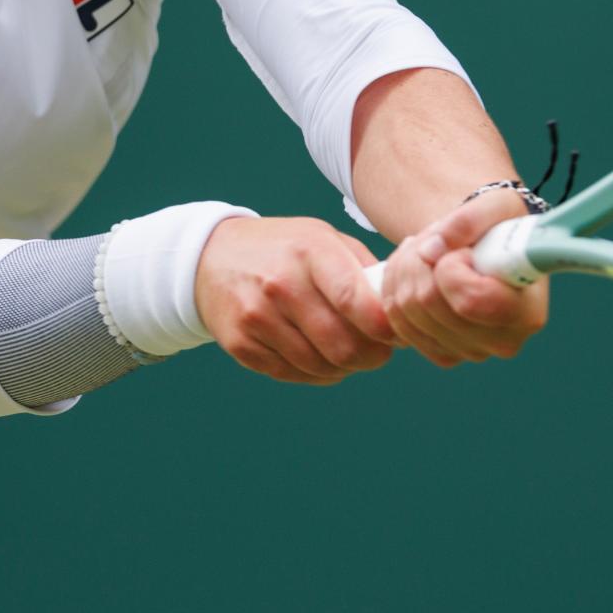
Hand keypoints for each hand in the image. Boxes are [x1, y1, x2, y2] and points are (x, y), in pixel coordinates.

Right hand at [194, 216, 398, 385]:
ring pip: (320, 367)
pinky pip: (293, 375)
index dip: (382, 327)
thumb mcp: (321, 237)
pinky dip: (315, 373)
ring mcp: (257, 316)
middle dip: (372, 357)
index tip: (396, 336)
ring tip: (349, 353)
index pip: (353, 300)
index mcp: (309, 251)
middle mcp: (280, 284)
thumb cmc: (282, 248)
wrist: (211, 257)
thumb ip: (361, 267)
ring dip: (345, 368)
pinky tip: (319, 356)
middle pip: (342, 345)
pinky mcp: (241, 344)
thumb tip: (401, 304)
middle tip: (379, 353)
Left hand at [377, 189, 547, 367]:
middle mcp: (502, 343)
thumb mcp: (498, 204)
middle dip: (421, 258)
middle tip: (437, 239)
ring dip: (404, 267)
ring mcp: (469, 352)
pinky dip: (394, 286)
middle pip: (429, 303)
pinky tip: (414, 267)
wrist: (489, 247)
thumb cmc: (500, 225)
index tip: (462, 249)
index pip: (470, 301)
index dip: (450, 267)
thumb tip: (433, 249)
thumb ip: (471, 218)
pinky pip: (395, 321)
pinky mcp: (441, 353)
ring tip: (426, 248)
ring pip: (405, 310)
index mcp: (527, 312)